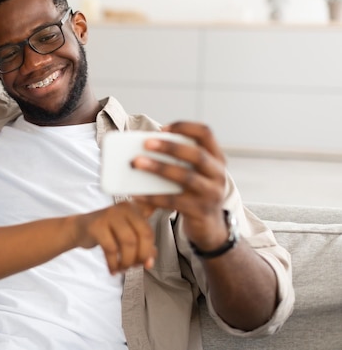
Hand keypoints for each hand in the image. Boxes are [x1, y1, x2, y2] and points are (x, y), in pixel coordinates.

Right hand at [74, 200, 155, 273]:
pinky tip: (113, 270)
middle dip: (142, 255)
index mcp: (135, 208)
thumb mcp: (127, 234)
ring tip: (124, 269)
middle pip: (144, 234)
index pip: (151, 224)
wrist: (79, 229)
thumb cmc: (107, 232)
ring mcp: (109, 215)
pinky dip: (114, 264)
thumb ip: (143, 244)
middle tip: (137, 266)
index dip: (155, 239)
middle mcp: (124, 208)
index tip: (152, 254)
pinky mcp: (96, 226)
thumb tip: (150, 261)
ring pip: (129, 242)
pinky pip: (111, 249)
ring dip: (128, 261)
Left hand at [131, 121, 228, 250]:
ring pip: (186, 177)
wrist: (210, 227)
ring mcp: (211, 194)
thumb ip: (178, 160)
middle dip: (170, 147)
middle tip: (146, 143)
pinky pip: (174, 201)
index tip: (162, 128)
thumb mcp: (194, 173)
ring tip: (137, 162)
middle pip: (197, 155)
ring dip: (159, 168)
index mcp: (216, 158)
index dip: (185, 127)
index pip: (206, 133)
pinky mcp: (200, 211)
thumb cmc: (193, 192)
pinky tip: (136, 193)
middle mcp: (218, 174)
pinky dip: (153, 196)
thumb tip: (142, 148)